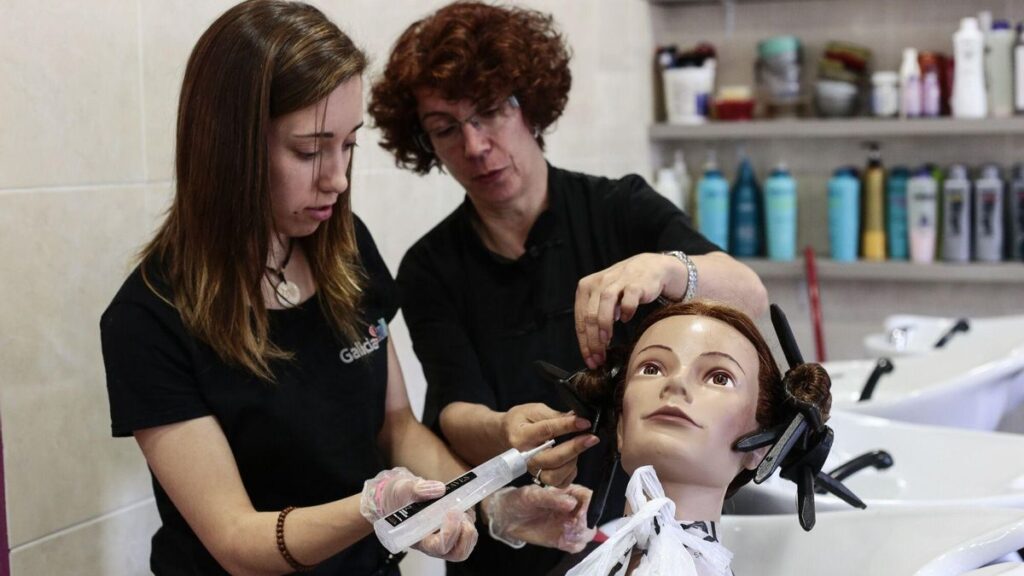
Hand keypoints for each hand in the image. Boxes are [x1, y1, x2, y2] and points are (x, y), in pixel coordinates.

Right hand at [359, 467, 477, 560]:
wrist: (402, 496)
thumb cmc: (400, 497)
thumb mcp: (403, 489)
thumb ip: (417, 489)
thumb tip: (440, 489)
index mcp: (419, 539)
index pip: (439, 547)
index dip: (450, 533)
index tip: (451, 511)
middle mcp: (434, 542)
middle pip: (458, 552)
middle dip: (465, 533)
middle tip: (460, 511)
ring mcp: (447, 537)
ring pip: (466, 543)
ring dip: (469, 523)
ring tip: (459, 505)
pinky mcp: (456, 529)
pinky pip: (469, 530)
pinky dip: (470, 517)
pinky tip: (460, 503)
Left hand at [482, 484, 595, 552]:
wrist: (506, 516)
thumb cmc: (519, 500)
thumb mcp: (533, 495)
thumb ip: (552, 498)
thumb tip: (572, 503)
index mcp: (568, 493)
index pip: (588, 497)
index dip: (587, 505)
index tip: (577, 512)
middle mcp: (571, 509)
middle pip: (591, 516)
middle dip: (584, 523)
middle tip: (569, 525)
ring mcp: (567, 525)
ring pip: (586, 533)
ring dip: (580, 535)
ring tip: (564, 533)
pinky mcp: (561, 539)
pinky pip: (576, 545)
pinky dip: (574, 545)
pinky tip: (563, 541)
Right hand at [501, 403, 599, 487]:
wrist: (506, 435)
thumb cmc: (521, 421)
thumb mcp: (534, 410)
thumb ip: (555, 415)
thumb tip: (577, 417)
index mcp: (522, 436)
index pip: (547, 431)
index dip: (568, 426)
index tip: (584, 422)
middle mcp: (526, 457)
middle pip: (552, 458)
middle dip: (575, 448)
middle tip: (592, 437)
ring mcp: (533, 470)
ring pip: (555, 476)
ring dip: (572, 462)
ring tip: (579, 447)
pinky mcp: (541, 478)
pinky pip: (560, 482)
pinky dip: (570, 472)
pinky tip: (573, 459)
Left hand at [574, 253, 686, 367]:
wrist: (650, 267)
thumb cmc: (624, 286)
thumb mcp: (603, 297)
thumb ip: (596, 316)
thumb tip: (593, 345)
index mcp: (586, 287)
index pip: (580, 319)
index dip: (584, 342)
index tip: (590, 359)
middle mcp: (598, 283)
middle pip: (590, 317)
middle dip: (593, 342)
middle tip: (599, 358)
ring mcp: (616, 283)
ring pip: (604, 309)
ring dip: (604, 328)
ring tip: (606, 343)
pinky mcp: (634, 284)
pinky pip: (627, 301)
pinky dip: (626, 312)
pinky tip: (626, 319)